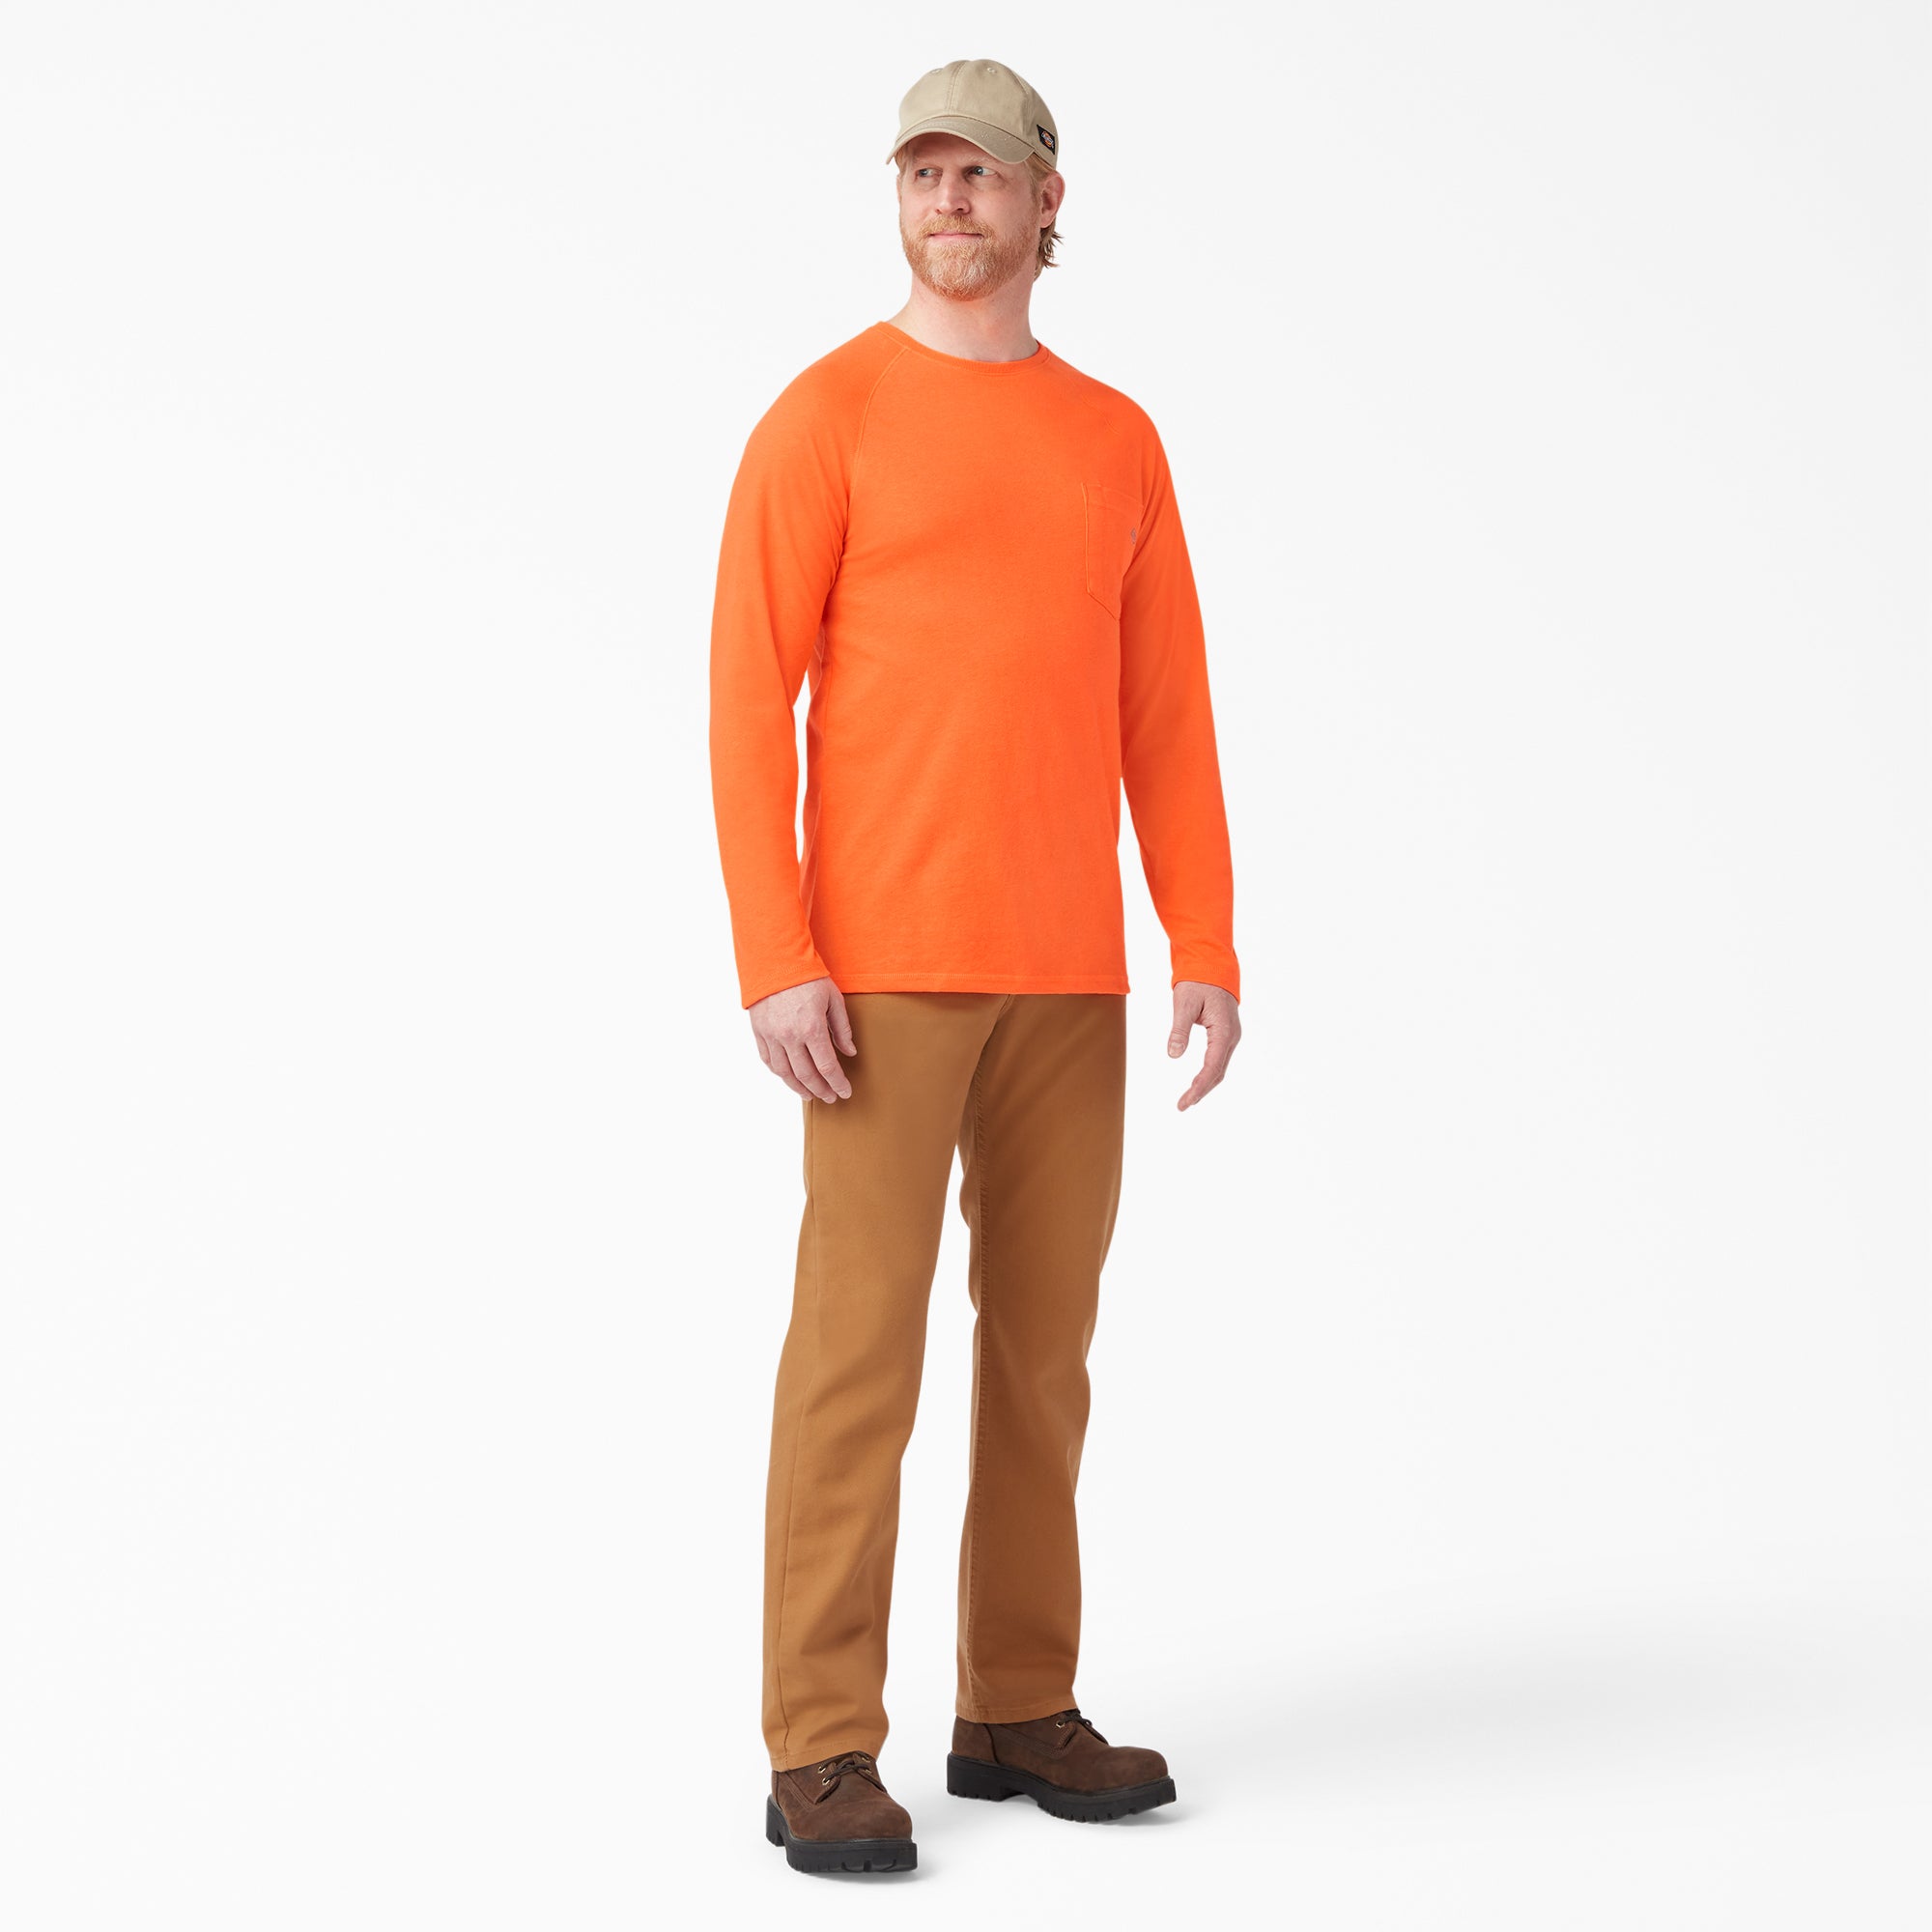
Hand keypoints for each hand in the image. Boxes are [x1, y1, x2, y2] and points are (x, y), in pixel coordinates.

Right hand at [749, 976, 855, 1101]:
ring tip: (810, 1095)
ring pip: (785, 1073)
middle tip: (830, 1097)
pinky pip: (768, 1060)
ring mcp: (772, 1035)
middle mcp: (790, 1036)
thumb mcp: (833, 1000)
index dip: (837, 1083)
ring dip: (799, 1088)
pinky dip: (779, 1073)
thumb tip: (849, 1053)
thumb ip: (842, 1029)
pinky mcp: (759, 1032)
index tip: (844, 1092)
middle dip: (820, 1090)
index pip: (827, 1067)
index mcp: (812, 1028)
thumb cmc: (808, 978)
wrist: (776, 961)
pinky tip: (789, 1078)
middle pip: (806, 1075)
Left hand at [1167, 980, 1240, 1109]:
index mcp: (1223, 1031)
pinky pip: (1218, 1059)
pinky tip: (1197, 1081)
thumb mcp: (1183, 1003)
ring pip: (1219, 1067)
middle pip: (1218, 1072)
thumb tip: (1173, 1055)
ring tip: (1188, 1099)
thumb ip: (1179, 1030)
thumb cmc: (1198, 981)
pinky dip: (1208, 1073)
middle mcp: (1231, 1036)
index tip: (1184, 1102)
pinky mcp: (1225, 1033)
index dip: (1198, 1088)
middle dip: (1201, 1091)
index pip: (1212, 1068)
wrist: (1212, 964)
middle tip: (1182, 1105)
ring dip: (1205, 1084)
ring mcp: (1230, 1035)